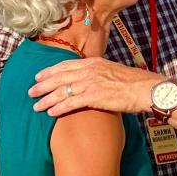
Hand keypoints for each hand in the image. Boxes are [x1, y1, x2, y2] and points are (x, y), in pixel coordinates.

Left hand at [29, 57, 159, 116]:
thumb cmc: (134, 83)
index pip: (66, 65)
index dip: (50, 71)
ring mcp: (91, 83)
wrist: (146, 89)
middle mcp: (90, 70)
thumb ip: (99, 73)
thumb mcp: (113, 71)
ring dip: (47, 99)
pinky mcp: (95, 97)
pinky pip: (71, 102)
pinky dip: (59, 107)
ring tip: (36, 106)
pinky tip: (50, 113)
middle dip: (43, 85)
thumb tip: (91, 80)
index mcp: (94, 62)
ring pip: (62, 91)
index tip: (39, 76)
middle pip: (60, 77)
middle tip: (31, 92)